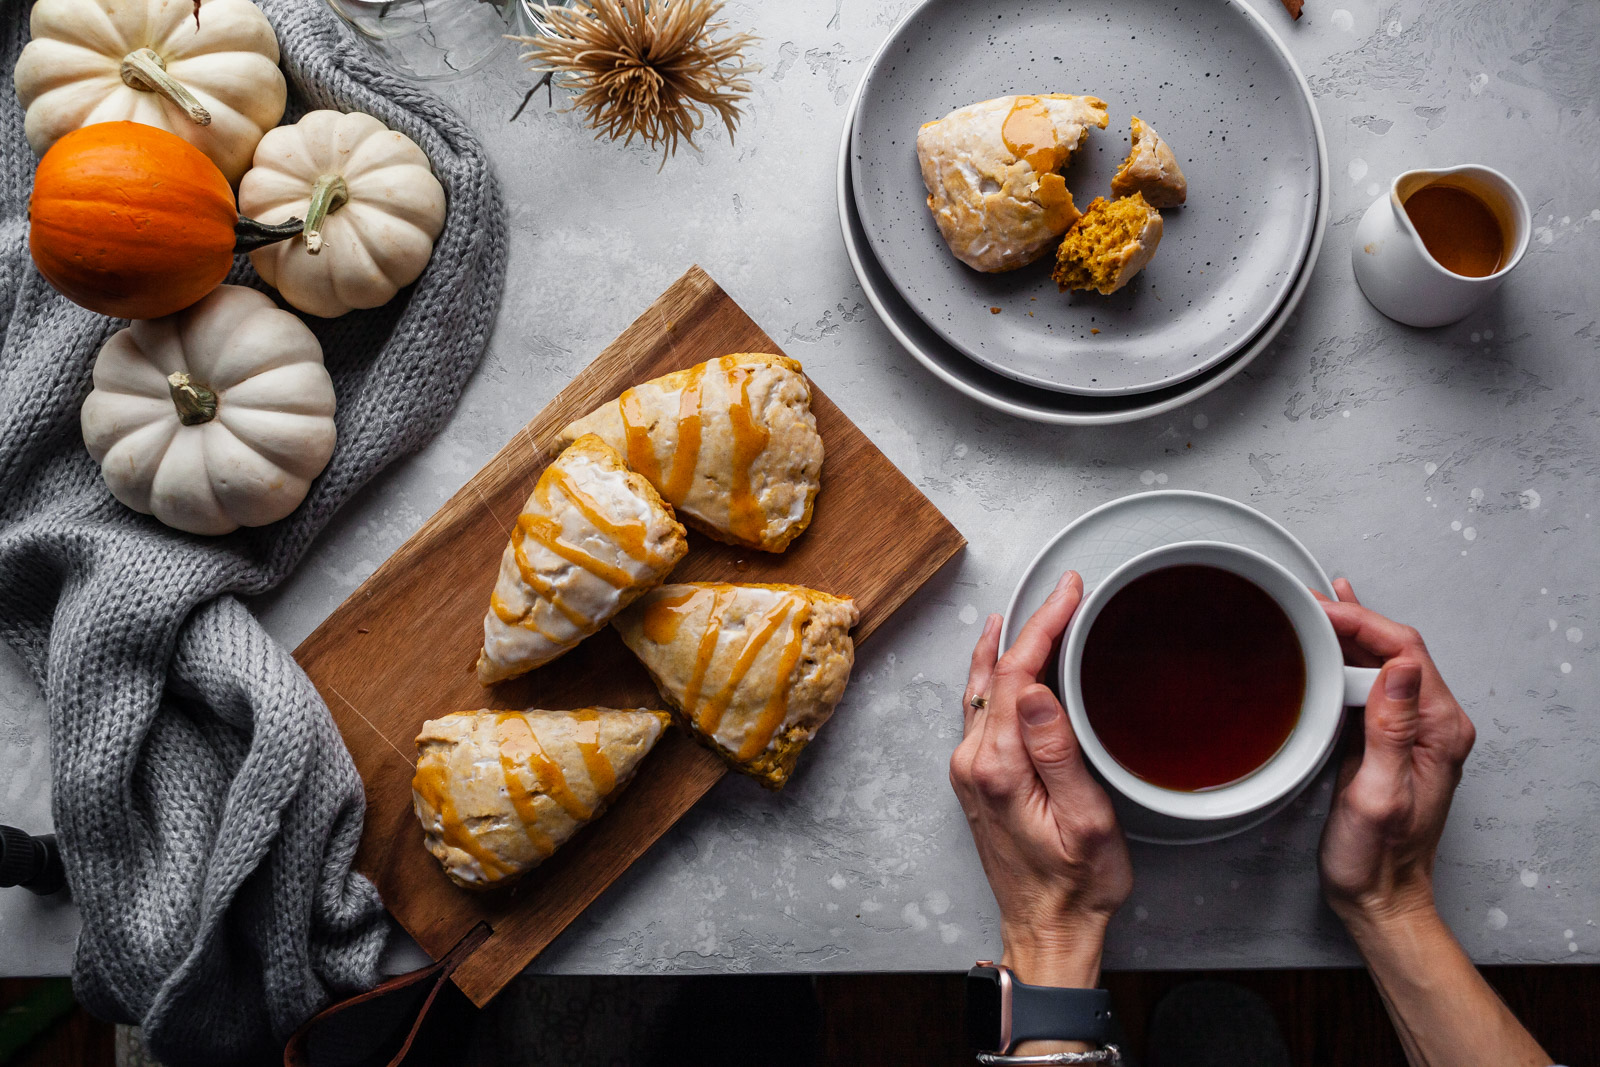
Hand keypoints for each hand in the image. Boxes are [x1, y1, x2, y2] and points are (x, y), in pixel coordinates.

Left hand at [950, 571, 1131, 989]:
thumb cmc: (1076, 885)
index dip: (1043, 624)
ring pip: (982, 688)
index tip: (1070, 592)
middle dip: (1030, 625)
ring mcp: (968, 770)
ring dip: (1007, 646)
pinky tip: (1005, 664)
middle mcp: (972, 762)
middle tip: (1064, 591)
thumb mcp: (1084, 820)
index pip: (1016, 674)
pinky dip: (996, 676)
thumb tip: (1037, 688)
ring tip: (1031, 611)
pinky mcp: (975, 779)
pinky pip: (980, 710)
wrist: (1047, 930)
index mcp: (997, 767)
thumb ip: (1057, 751)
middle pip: (995, 674)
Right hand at [1315, 579, 1476, 928]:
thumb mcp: (1378, 795)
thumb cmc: (1376, 858)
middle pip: (1394, 648)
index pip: (1404, 651)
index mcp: (1440, 731)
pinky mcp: (1387, 738)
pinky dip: (1348, 655)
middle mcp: (1433, 725)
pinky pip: (1372, 682)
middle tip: (1302, 602)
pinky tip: (1333, 639)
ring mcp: (1411, 730)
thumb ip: (1392, 730)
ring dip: (1347, 633)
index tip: (1319, 609)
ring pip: (1382, 660)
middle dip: (1349, 618)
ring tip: (1312, 608)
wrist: (1378, 894)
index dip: (1361, 621)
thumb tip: (1400, 668)